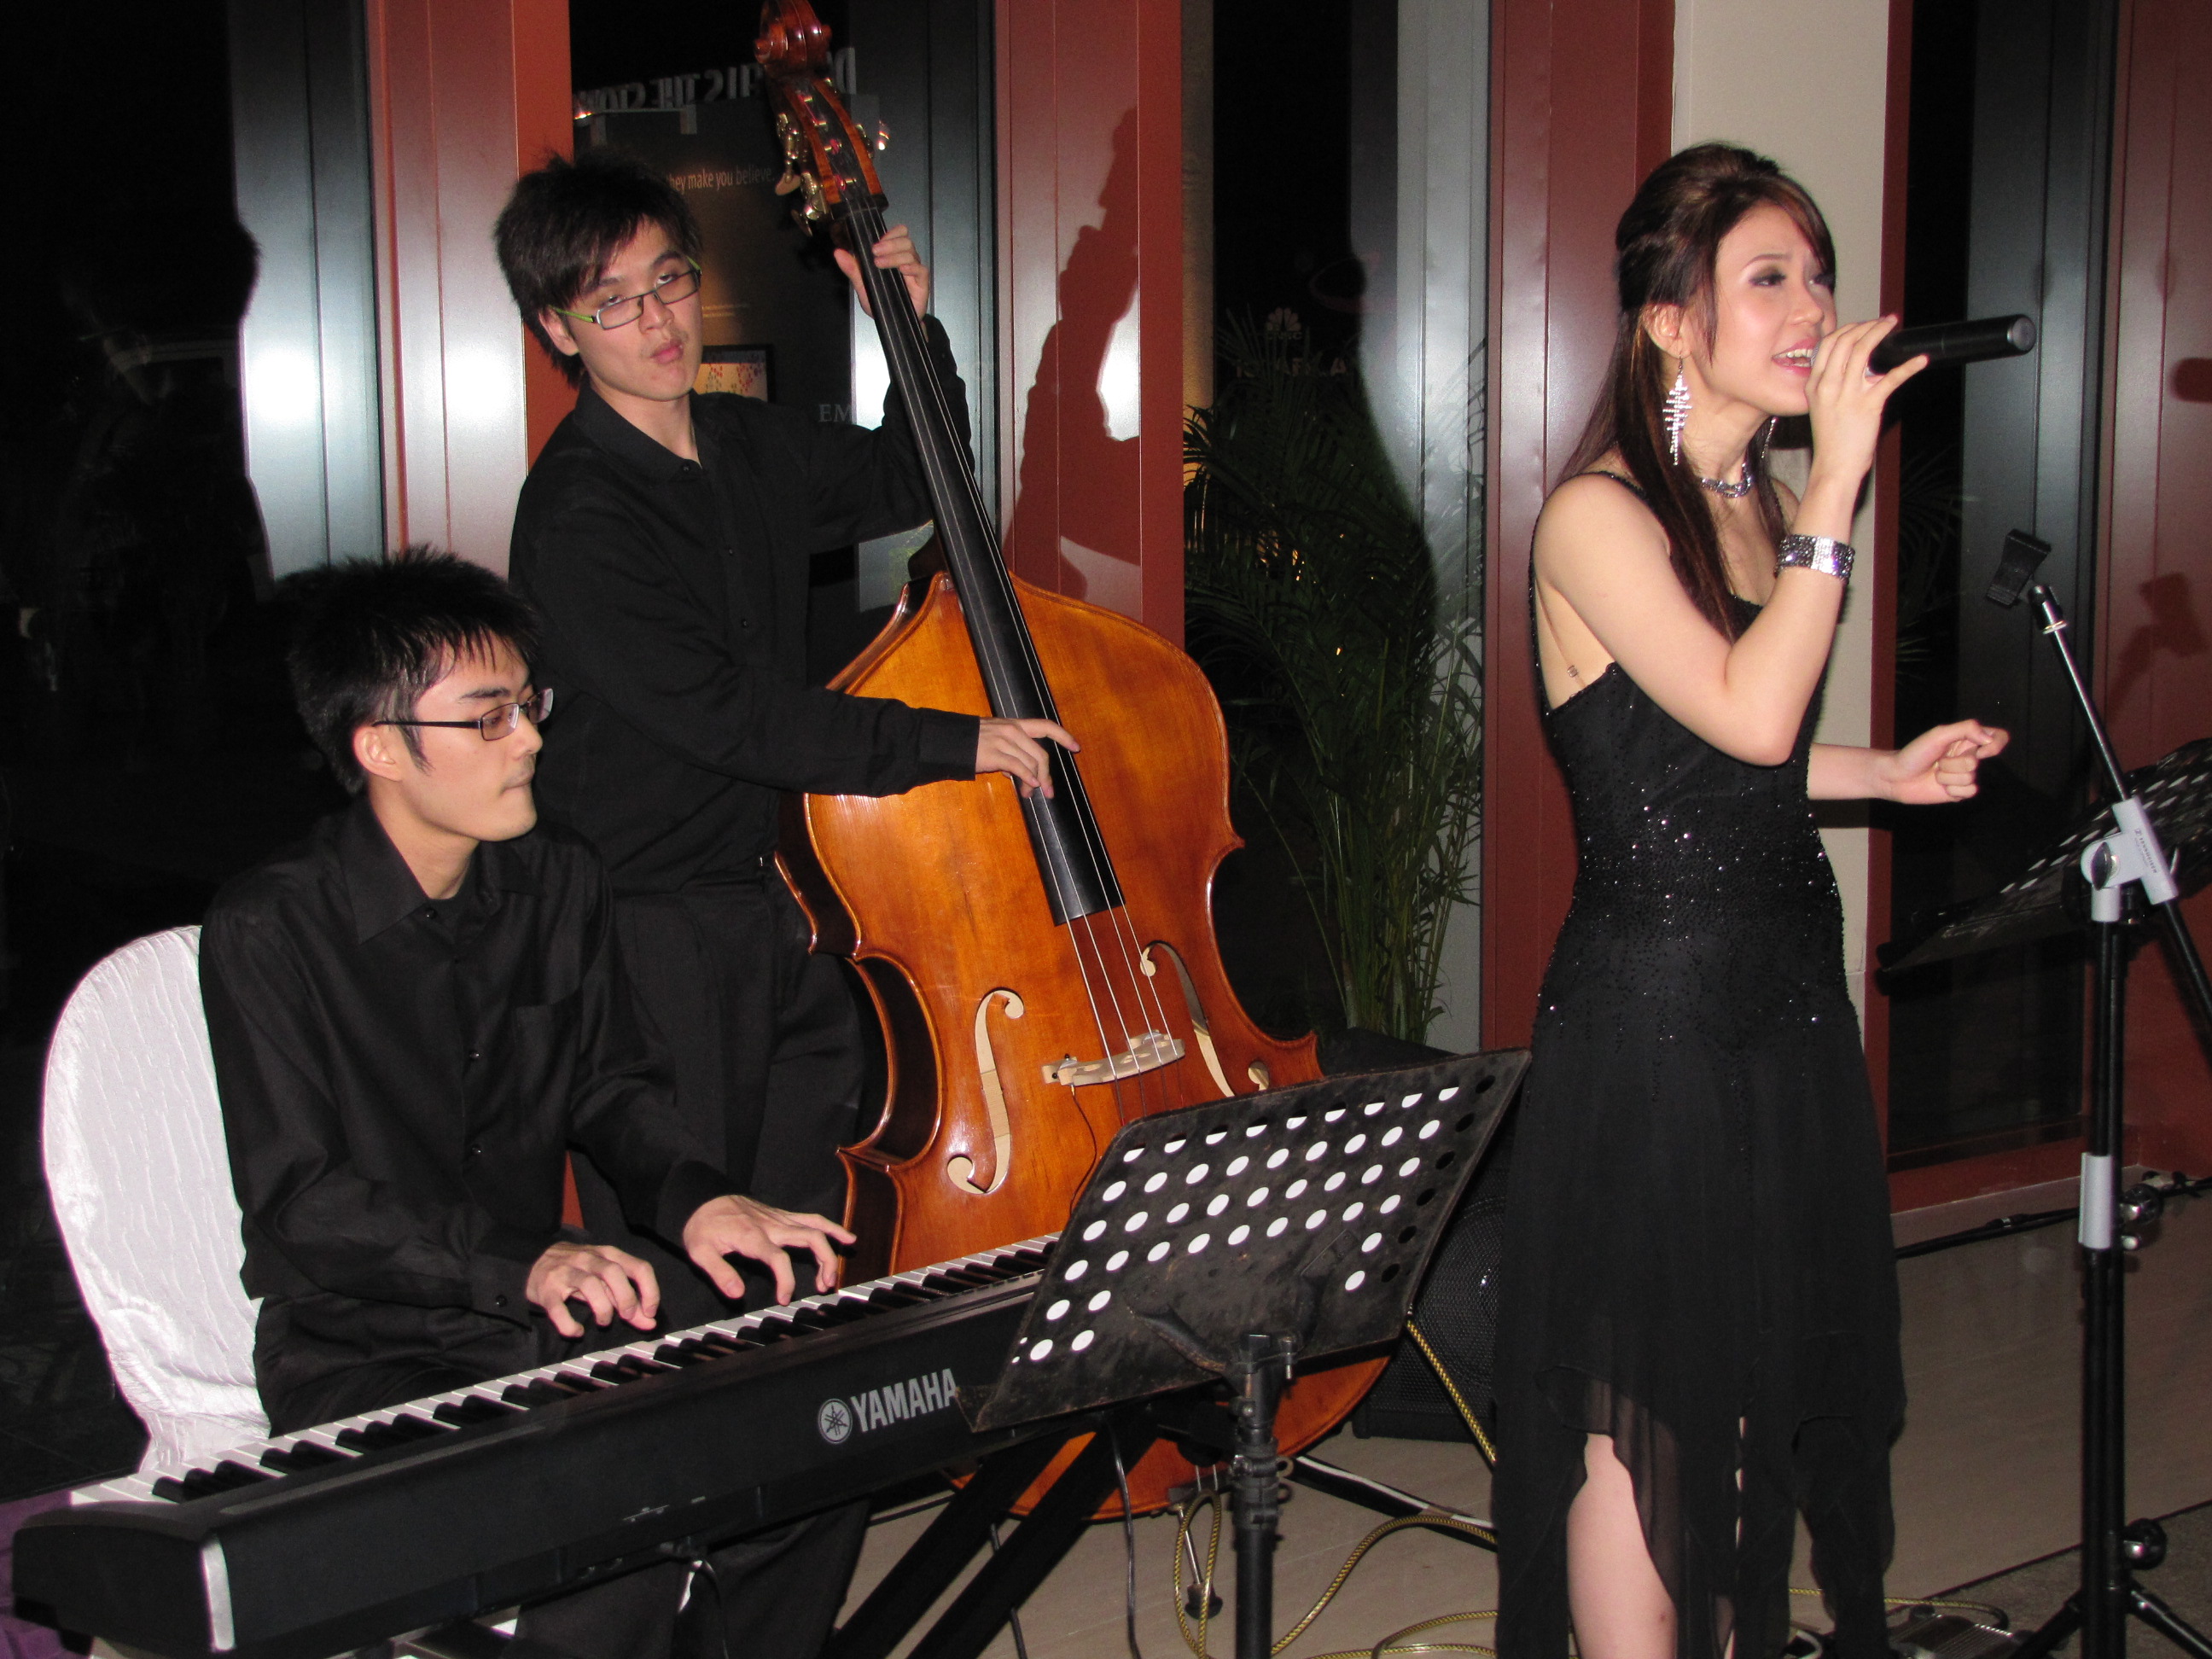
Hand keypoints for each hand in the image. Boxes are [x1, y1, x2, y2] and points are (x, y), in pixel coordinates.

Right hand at [526, 1240, 660, 1338]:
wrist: (535, 1262)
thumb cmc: (579, 1272)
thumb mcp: (605, 1280)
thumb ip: (628, 1300)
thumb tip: (650, 1322)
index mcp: (609, 1254)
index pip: (638, 1267)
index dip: (649, 1291)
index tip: (650, 1312)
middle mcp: (589, 1259)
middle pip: (614, 1272)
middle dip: (626, 1297)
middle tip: (627, 1316)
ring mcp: (566, 1272)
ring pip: (590, 1285)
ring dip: (603, 1308)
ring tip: (604, 1321)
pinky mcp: (547, 1290)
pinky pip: (558, 1308)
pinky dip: (569, 1324)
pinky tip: (577, 1331)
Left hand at [682, 1194, 856, 1304]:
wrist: (702, 1198)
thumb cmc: (701, 1226)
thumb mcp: (700, 1252)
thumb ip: (720, 1274)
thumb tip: (738, 1295)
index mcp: (752, 1236)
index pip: (778, 1258)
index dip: (786, 1281)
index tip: (784, 1299)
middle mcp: (771, 1225)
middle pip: (809, 1237)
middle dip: (824, 1261)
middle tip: (824, 1286)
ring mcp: (778, 1218)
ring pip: (814, 1226)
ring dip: (831, 1246)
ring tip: (837, 1270)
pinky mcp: (780, 1215)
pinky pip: (810, 1219)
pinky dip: (829, 1227)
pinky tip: (844, 1237)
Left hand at [834, 225, 929, 317]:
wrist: (893, 323)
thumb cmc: (881, 303)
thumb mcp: (863, 286)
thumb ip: (852, 269)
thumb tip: (838, 252)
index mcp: (893, 255)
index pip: (899, 234)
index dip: (892, 233)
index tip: (877, 242)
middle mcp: (905, 260)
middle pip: (905, 241)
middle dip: (890, 244)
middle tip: (875, 251)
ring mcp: (914, 271)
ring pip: (911, 253)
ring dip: (894, 256)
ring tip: (880, 264)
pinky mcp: (921, 283)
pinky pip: (921, 270)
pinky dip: (912, 267)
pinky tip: (902, 270)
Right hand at [976, 717, 1078, 798]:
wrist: (949, 741)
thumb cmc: (972, 742)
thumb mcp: (996, 739)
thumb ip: (1013, 752)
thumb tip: (1024, 774)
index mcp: (1015, 724)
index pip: (1045, 725)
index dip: (1063, 736)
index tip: (1075, 747)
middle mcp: (1012, 730)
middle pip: (1041, 754)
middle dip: (1047, 774)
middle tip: (1048, 790)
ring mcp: (1004, 741)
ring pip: (1031, 763)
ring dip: (1034, 782)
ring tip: (1029, 793)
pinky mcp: (994, 754)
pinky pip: (1018, 767)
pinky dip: (1027, 778)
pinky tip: (1029, 786)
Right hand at [1801, 315, 1925, 514]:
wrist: (1834, 467)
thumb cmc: (1832, 441)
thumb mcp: (1823, 408)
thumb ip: (1835, 386)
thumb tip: (1863, 370)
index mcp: (1814, 385)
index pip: (1828, 344)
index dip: (1848, 329)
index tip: (1864, 326)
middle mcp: (1827, 385)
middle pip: (1845, 341)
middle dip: (1867, 326)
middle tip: (1884, 323)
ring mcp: (1846, 394)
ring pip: (1863, 350)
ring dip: (1881, 334)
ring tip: (1894, 327)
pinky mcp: (1867, 405)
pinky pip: (1890, 378)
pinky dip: (1908, 366)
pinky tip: (1921, 360)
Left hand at [1874, 720, 2008, 804]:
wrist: (1897, 777)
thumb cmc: (1915, 753)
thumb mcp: (1939, 734)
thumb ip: (1966, 729)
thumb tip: (1989, 738)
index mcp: (1967, 740)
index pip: (1998, 737)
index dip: (1995, 745)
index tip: (1979, 750)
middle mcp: (1969, 757)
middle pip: (1976, 762)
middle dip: (1953, 763)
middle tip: (1938, 761)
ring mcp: (1965, 775)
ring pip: (1970, 778)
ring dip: (1948, 776)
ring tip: (1935, 773)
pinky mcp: (1960, 792)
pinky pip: (1969, 791)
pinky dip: (1952, 789)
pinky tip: (1939, 786)